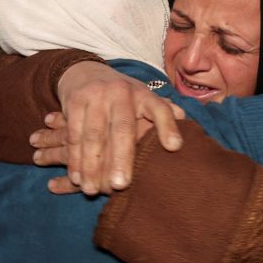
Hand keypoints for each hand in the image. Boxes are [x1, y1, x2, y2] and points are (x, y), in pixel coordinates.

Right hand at [44, 61, 183, 195]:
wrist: (86, 72)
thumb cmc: (122, 96)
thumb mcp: (144, 99)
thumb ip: (165, 116)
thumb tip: (188, 134)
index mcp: (144, 95)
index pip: (160, 109)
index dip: (168, 127)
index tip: (174, 148)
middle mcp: (121, 93)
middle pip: (122, 129)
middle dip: (120, 159)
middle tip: (120, 186)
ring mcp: (96, 96)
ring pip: (93, 136)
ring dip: (91, 165)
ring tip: (92, 190)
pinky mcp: (74, 102)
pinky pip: (73, 134)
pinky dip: (74, 158)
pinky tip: (76, 177)